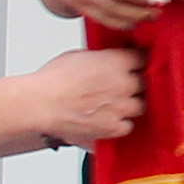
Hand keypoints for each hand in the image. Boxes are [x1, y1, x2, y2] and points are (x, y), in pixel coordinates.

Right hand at [30, 43, 146, 145]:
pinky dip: (121, 124)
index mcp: (117, 62)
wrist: (40, 104)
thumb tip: (105, 62)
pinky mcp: (112, 127)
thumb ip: (100, 59)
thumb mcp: (79, 56)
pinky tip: (110, 119)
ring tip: (115, 104)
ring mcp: (120, 107)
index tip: (133, 65)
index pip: (142, 59)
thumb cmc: (53, 81)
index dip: (136, 62)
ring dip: (130, 104)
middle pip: (143, 83)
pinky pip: (128, 126)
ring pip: (140, 106)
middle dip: (134, 84)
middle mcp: (124, 84)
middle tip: (120, 86)